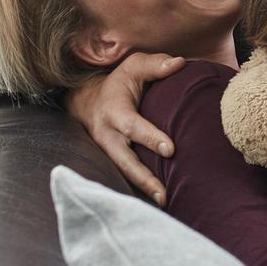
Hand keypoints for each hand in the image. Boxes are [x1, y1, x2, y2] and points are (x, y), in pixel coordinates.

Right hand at [65, 52, 185, 203]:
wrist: (86, 102)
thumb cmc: (118, 83)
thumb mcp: (132, 67)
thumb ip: (155, 65)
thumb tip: (180, 63)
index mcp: (114, 112)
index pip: (133, 126)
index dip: (150, 137)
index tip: (170, 150)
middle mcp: (108, 136)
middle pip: (124, 160)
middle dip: (143, 177)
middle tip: (164, 192)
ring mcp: (108, 152)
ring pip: (123, 174)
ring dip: (143, 189)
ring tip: (165, 202)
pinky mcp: (112, 162)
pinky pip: (123, 178)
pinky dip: (139, 191)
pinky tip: (161, 201)